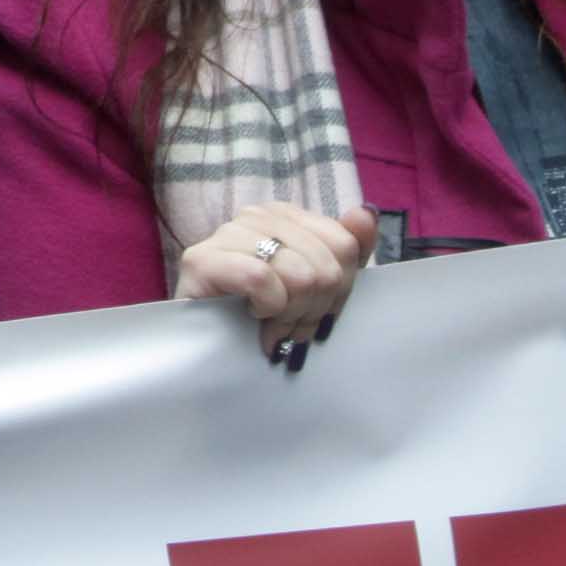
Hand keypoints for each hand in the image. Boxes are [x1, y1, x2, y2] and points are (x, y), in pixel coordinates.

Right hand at [173, 202, 376, 364]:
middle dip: (313, 309)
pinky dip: (267, 307)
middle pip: (324, 265)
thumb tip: (365, 214)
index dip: (340, 290)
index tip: (317, 311)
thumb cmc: (266, 317)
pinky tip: (253, 315)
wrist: (210, 352)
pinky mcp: (200, 261)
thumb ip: (347, 250)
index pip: (343, 244)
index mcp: (285, 216)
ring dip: (290, 315)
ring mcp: (225, 234)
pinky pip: (261, 278)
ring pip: (298, 273)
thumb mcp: (319, 289)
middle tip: (292, 327)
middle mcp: (255, 215)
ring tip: (273, 327)